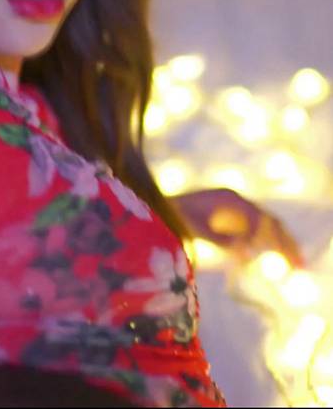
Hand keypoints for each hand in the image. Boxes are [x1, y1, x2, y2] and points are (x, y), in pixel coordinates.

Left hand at [171, 188, 304, 267]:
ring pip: (267, 226)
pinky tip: (275, 258)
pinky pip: (257, 233)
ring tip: (296, 264)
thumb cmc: (177, 216)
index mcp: (231, 199)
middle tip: (298, 264)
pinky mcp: (234, 221)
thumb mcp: (197, 227)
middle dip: (284, 241)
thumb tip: (245, 251)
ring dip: (281, 244)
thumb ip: (221, 239)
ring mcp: (238, 211)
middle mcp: (238, 202)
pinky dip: (268, 245)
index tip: (255, 254)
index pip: (256, 217)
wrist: (165, 207)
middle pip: (268, 220)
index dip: (259, 237)